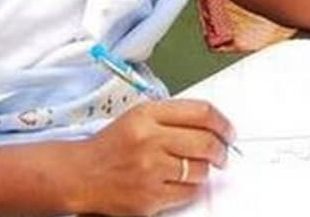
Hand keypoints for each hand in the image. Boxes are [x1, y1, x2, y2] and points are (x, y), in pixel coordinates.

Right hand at [73, 100, 233, 215]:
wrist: (81, 175)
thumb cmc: (111, 146)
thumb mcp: (138, 117)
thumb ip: (173, 116)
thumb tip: (213, 125)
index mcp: (147, 114)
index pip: (201, 112)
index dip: (223, 122)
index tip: (229, 131)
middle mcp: (149, 140)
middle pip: (206, 142)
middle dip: (222, 150)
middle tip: (223, 153)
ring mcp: (149, 170)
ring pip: (200, 170)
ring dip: (204, 170)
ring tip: (193, 167)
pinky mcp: (149, 198)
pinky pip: (188, 192)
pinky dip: (189, 188)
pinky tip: (179, 182)